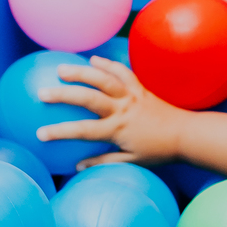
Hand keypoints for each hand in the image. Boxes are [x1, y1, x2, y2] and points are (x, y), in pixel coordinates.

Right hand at [35, 57, 186, 169]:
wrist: (186, 134)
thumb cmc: (160, 151)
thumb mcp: (132, 161)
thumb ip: (104, 161)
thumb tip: (78, 166)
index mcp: (118, 129)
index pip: (83, 131)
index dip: (60, 132)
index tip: (40, 134)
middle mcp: (123, 110)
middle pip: (89, 98)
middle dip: (64, 94)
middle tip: (42, 92)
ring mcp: (132, 96)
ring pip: (104, 79)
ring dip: (82, 72)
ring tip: (62, 68)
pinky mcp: (141, 88)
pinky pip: (123, 72)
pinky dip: (108, 65)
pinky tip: (94, 60)